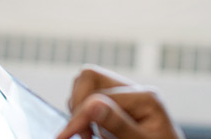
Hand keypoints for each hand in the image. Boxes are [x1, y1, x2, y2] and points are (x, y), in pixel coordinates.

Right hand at [56, 65, 182, 138]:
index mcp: (145, 97)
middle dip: (78, 104)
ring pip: (87, 86)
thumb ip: (118, 124)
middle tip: (81, 134)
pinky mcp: (118, 106)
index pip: (99, 94)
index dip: (79, 116)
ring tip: (89, 136)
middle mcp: (135, 91)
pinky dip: (85, 115)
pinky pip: (90, 98)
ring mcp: (126, 97)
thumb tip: (92, 104)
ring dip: (81, 110)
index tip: (65, 137)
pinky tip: (93, 134)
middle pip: (90, 77)